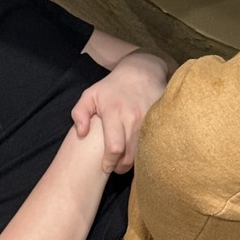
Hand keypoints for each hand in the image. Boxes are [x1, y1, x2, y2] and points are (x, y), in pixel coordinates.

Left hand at [71, 52, 167, 173]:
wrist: (142, 72)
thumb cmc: (112, 87)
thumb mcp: (90, 95)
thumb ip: (79, 113)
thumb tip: (81, 133)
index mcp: (114, 113)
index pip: (114, 147)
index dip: (109, 162)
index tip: (105, 167)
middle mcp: (133, 118)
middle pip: (129, 155)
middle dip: (121, 167)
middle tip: (115, 168)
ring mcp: (149, 121)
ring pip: (143, 153)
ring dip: (133, 162)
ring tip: (125, 162)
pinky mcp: (159, 121)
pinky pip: (153, 145)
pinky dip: (145, 153)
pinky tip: (138, 153)